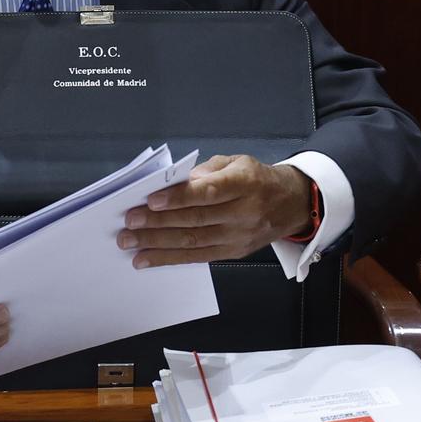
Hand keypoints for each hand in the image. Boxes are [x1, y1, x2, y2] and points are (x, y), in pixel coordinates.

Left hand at [118, 156, 312, 267]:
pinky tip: (148, 259)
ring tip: (130, 243)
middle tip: (129, 223)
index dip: (179, 198)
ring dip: (157, 244)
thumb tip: (175, 183)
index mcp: (246, 183)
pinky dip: (170, 259)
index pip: (209, 192)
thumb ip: (206, 171)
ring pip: (193, 243)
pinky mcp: (233, 253)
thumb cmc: (257, 178)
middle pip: (196, 220)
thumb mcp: (236, 162)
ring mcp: (239, 237)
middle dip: (158, 223)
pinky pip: (198, 258)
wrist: (291, 204)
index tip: (151, 200)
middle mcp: (244, 213)